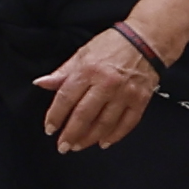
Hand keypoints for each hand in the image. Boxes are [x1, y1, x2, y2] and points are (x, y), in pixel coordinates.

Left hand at [35, 25, 160, 154]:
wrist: (146, 41)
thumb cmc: (113, 45)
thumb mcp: (83, 54)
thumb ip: (63, 72)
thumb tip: (42, 83)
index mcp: (88, 70)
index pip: (66, 98)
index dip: (56, 116)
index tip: (50, 128)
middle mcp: (106, 83)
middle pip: (84, 115)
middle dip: (71, 134)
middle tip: (63, 147)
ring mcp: (125, 93)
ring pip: (105, 123)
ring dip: (90, 138)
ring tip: (79, 146)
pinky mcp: (140, 100)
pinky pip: (127, 123)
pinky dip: (115, 136)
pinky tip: (104, 142)